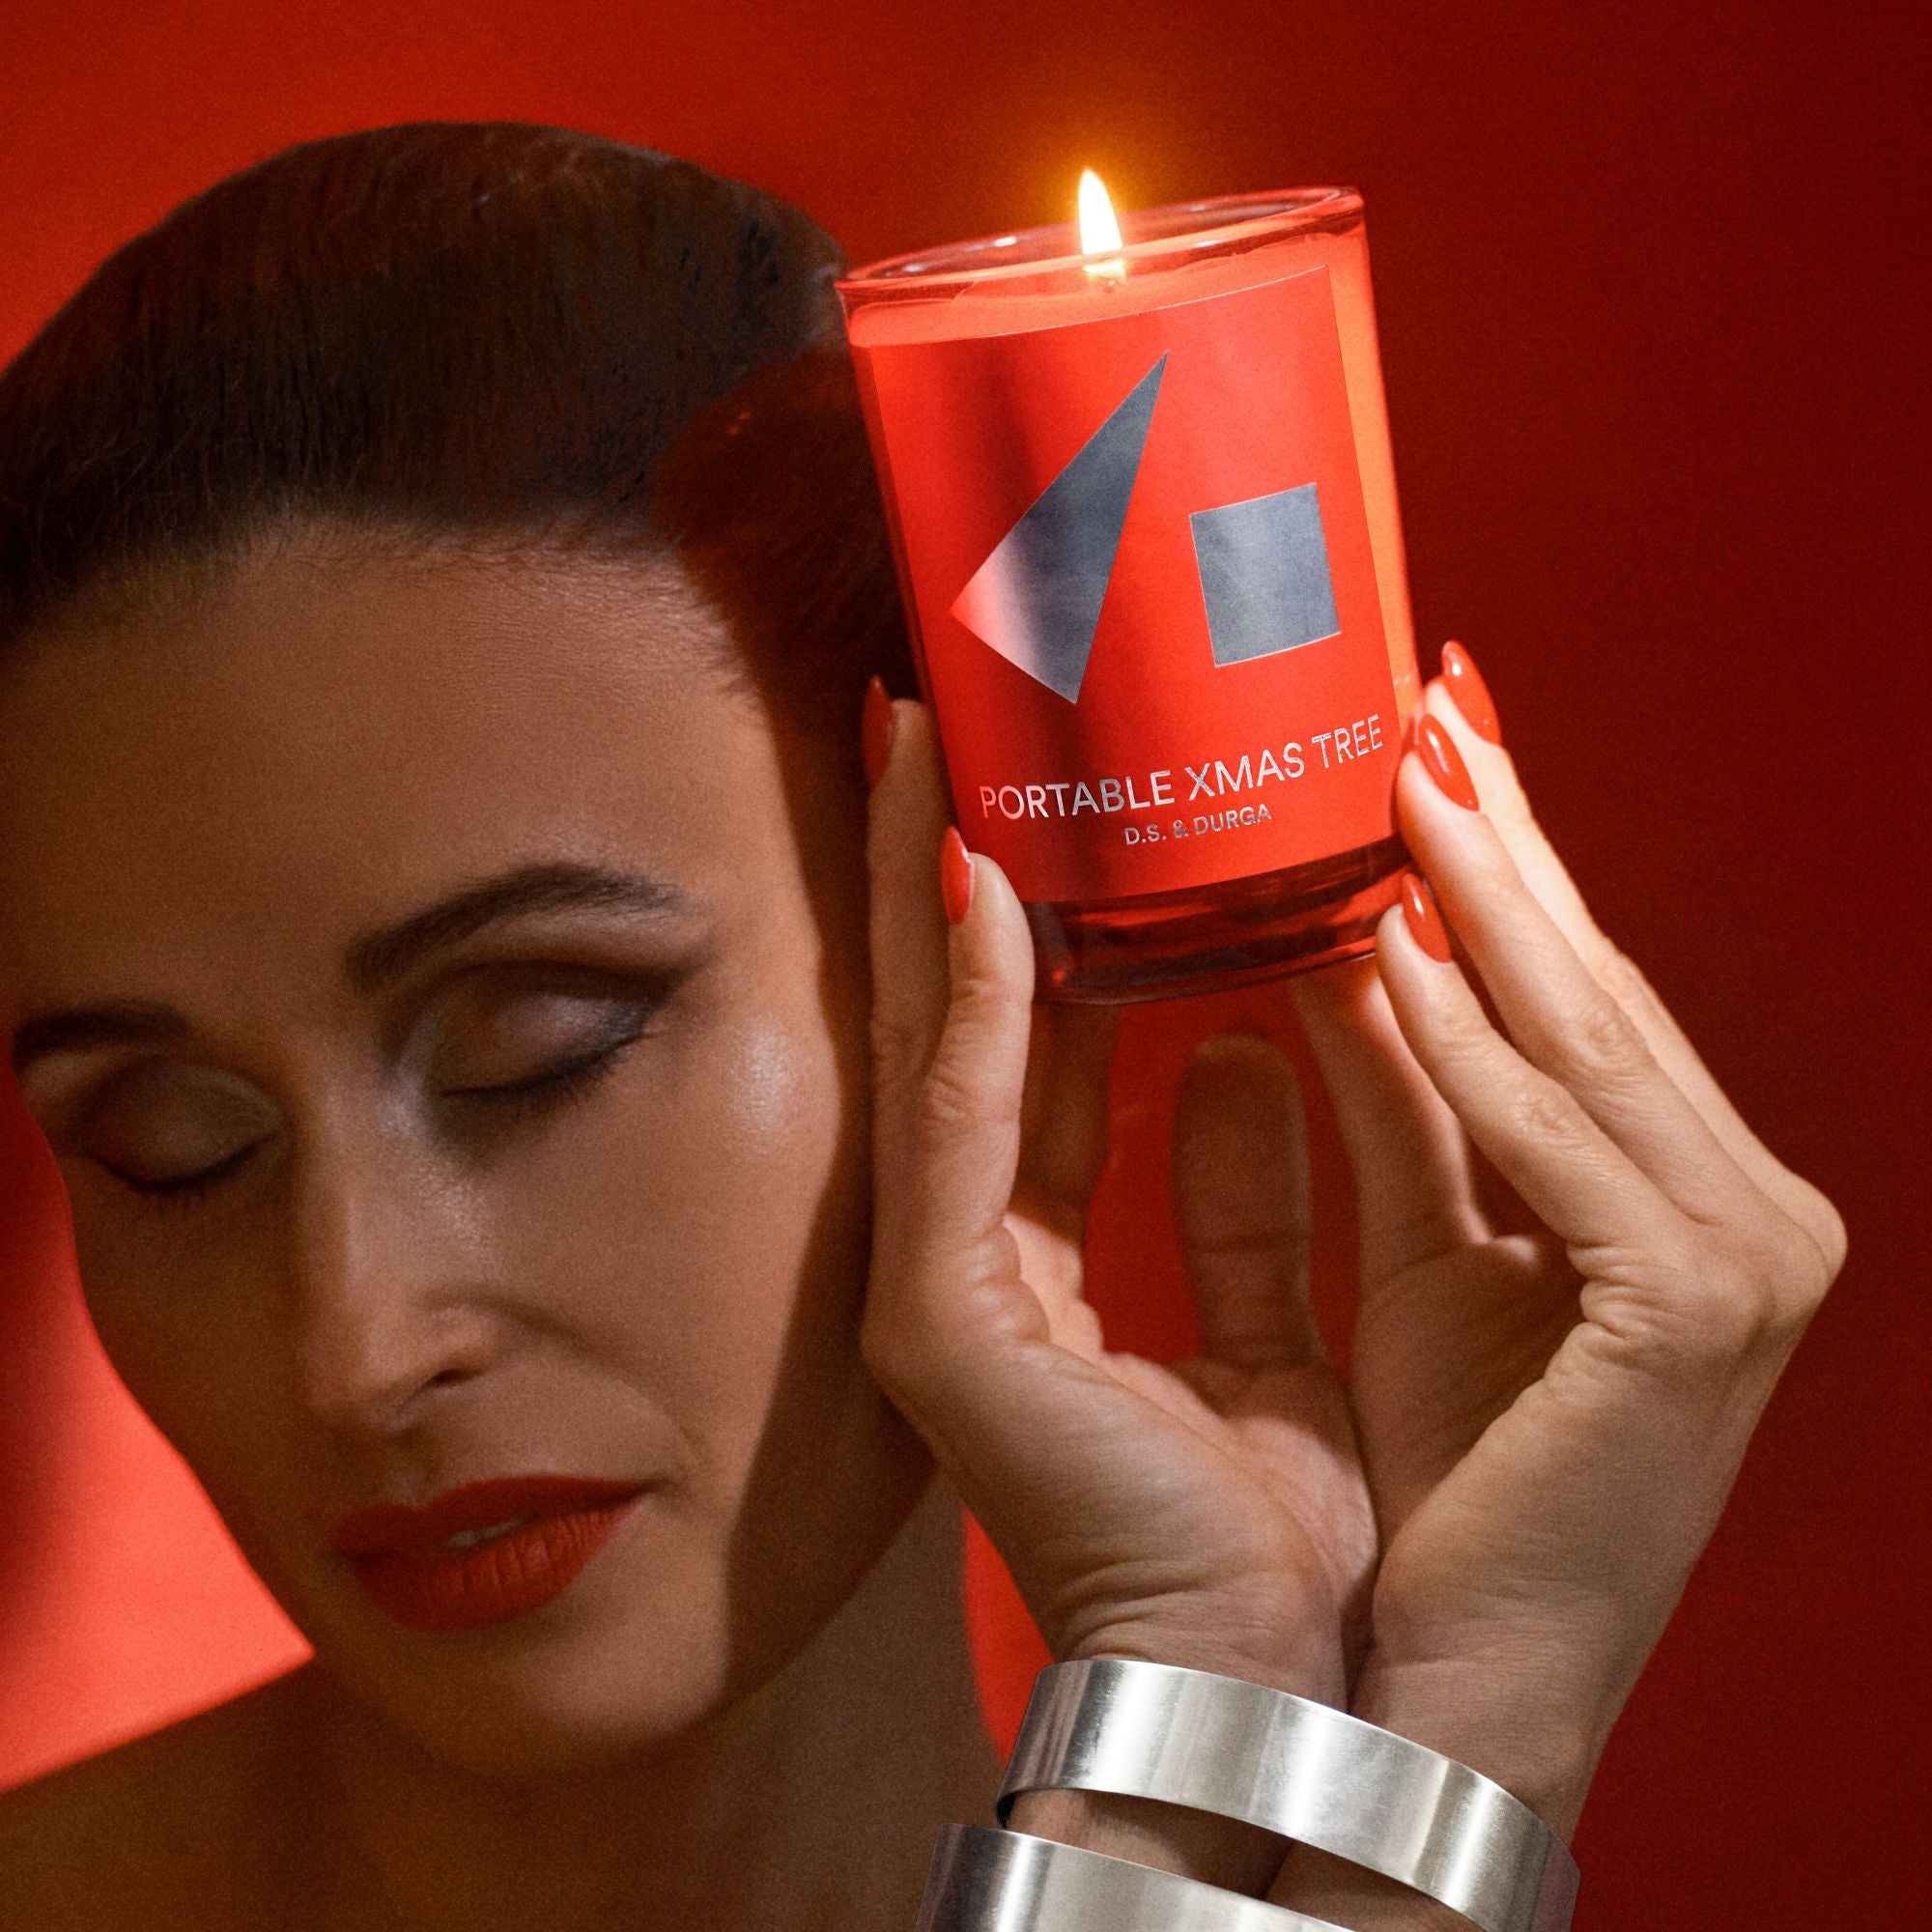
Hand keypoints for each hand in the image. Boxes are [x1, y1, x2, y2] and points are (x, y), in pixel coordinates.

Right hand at [858, 692, 1375, 1886]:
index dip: (1028, 916)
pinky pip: (960, 1123)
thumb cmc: (1288, 1525)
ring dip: (932, 890)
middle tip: (951, 714)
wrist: (1288, 1688)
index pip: (1025, 1049)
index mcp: (1047, 1259)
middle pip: (953, 1018)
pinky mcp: (946, 1321)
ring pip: (929, 1044)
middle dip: (951, 864)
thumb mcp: (1273, 1311)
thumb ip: (1242, 1182)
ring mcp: (940, 1287)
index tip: (1044, 789)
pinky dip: (974, 997)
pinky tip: (984, 878)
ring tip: (936, 742)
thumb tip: (1245, 1046)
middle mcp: (972, 1258)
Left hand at [1272, 661, 1846, 1897]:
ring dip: (1485, 894)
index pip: (1573, 997)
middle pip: (1591, 984)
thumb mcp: (1415, 1255)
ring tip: (1398, 770)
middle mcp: (1737, 1205)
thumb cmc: (1439, 1485)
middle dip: (1499, 841)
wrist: (1444, 1686)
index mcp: (1671, 1198)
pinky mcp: (1692, 1309)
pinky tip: (1386, 944)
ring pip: (1586, 1033)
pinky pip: (1557, 1139)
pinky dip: (1470, 1043)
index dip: (1501, 866)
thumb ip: (1398, 1102)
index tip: (1424, 745)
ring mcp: (1739, 1255)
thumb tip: (1338, 953)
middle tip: (1415, 700)